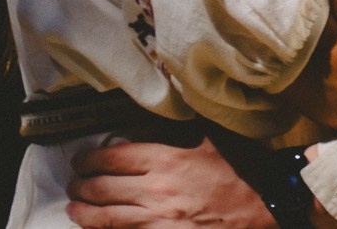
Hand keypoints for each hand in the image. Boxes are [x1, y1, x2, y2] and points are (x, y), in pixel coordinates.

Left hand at [67, 137, 274, 228]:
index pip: (114, 156)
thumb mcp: (209, 141)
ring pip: (106, 218)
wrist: (262, 209)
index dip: (91, 158)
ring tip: (74, 208)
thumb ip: (178, 131)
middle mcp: (156, 190)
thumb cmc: (239, 173)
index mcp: (167, 158)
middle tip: (74, 183)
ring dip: (84, 212)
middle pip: (103, 188)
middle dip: (82, 185)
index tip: (82, 159)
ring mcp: (158, 220)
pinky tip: (97, 228)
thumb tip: (153, 119)